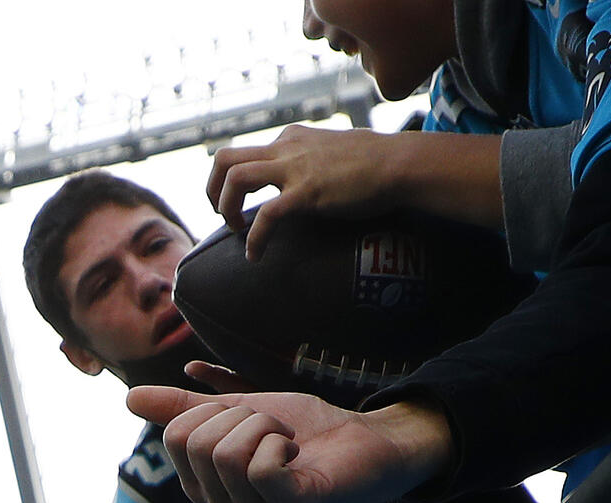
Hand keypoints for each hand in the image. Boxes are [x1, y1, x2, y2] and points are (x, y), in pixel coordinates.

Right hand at [127, 386, 452, 502]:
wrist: (362, 437)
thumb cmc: (303, 428)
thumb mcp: (236, 408)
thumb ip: (186, 406)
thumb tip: (129, 397)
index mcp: (205, 488)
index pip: (176, 436)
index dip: (216, 409)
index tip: (251, 420)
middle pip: (196, 444)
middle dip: (240, 416)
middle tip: (273, 429)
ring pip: (226, 454)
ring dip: (264, 428)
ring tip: (287, 441)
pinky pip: (259, 469)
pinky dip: (279, 445)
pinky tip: (296, 456)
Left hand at [207, 122, 503, 258]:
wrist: (398, 164)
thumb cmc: (373, 164)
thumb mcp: (332, 155)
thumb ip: (311, 165)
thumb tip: (303, 187)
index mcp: (290, 139)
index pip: (244, 152)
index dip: (230, 181)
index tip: (235, 204)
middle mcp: (285, 148)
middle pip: (224, 157)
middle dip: (213, 189)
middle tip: (222, 216)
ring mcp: (294, 168)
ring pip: (235, 177)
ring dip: (226, 207)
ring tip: (234, 231)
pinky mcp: (306, 192)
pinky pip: (265, 215)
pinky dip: (254, 238)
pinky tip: (255, 255)